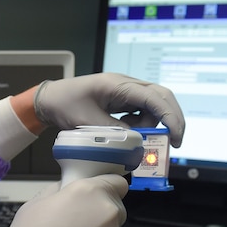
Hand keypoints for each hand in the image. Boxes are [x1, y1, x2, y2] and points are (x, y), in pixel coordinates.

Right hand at [0, 174, 128, 226]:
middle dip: (98, 213)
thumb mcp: (34, 205)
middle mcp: (109, 215)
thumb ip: (59, 192)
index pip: (116, 182)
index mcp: (90, 193)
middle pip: (114, 208)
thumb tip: (68, 192)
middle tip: (74, 225)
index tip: (93, 196)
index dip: (105, 187)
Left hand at [33, 73, 185, 147]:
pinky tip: (126, 129)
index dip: (170, 117)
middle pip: (162, 97)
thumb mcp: (88, 122)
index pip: (154, 98)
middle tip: (173, 141)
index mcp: (118, 85)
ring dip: (150, 124)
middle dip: (172, 119)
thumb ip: (115, 132)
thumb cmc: (65, 104)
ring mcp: (126, 91)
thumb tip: (137, 141)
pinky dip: (141, 123)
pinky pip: (142, 110)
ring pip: (153, 106)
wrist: (50, 99)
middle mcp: (126, 85)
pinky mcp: (123, 100)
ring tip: (131, 134)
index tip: (175, 137)